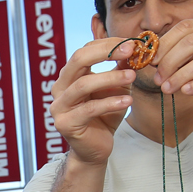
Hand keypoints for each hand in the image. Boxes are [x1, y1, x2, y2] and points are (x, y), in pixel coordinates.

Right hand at [49, 38, 138, 165]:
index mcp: (69, 76)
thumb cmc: (105, 116)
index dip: (108, 44)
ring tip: (132, 77)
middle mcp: (60, 88)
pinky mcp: (66, 124)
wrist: (96, 149)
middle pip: (78, 60)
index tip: (132, 43)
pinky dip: (110, 103)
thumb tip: (133, 47)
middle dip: (105, 52)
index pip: (85, 50)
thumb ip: (120, 69)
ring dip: (110, 78)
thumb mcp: (116, 89)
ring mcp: (59, 106)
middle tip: (129, 50)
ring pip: (83, 84)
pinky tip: (128, 101)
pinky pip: (89, 109)